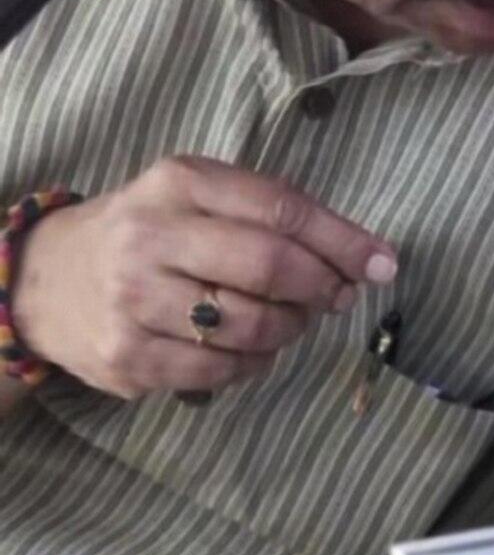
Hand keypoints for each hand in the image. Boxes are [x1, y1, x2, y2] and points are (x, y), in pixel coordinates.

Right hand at [9, 156, 396, 399]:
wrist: (49, 277)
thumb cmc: (154, 231)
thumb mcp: (202, 196)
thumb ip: (277, 214)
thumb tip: (370, 256)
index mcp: (180, 183)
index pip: (282, 210)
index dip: (344, 241)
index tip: (383, 264)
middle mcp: (151, 236)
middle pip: (271, 267)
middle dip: (322, 287)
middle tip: (336, 297)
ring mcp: (133, 300)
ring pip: (251, 326)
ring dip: (290, 329)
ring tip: (288, 320)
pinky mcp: (126, 356)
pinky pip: (221, 371)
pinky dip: (254, 363)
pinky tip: (248, 348)